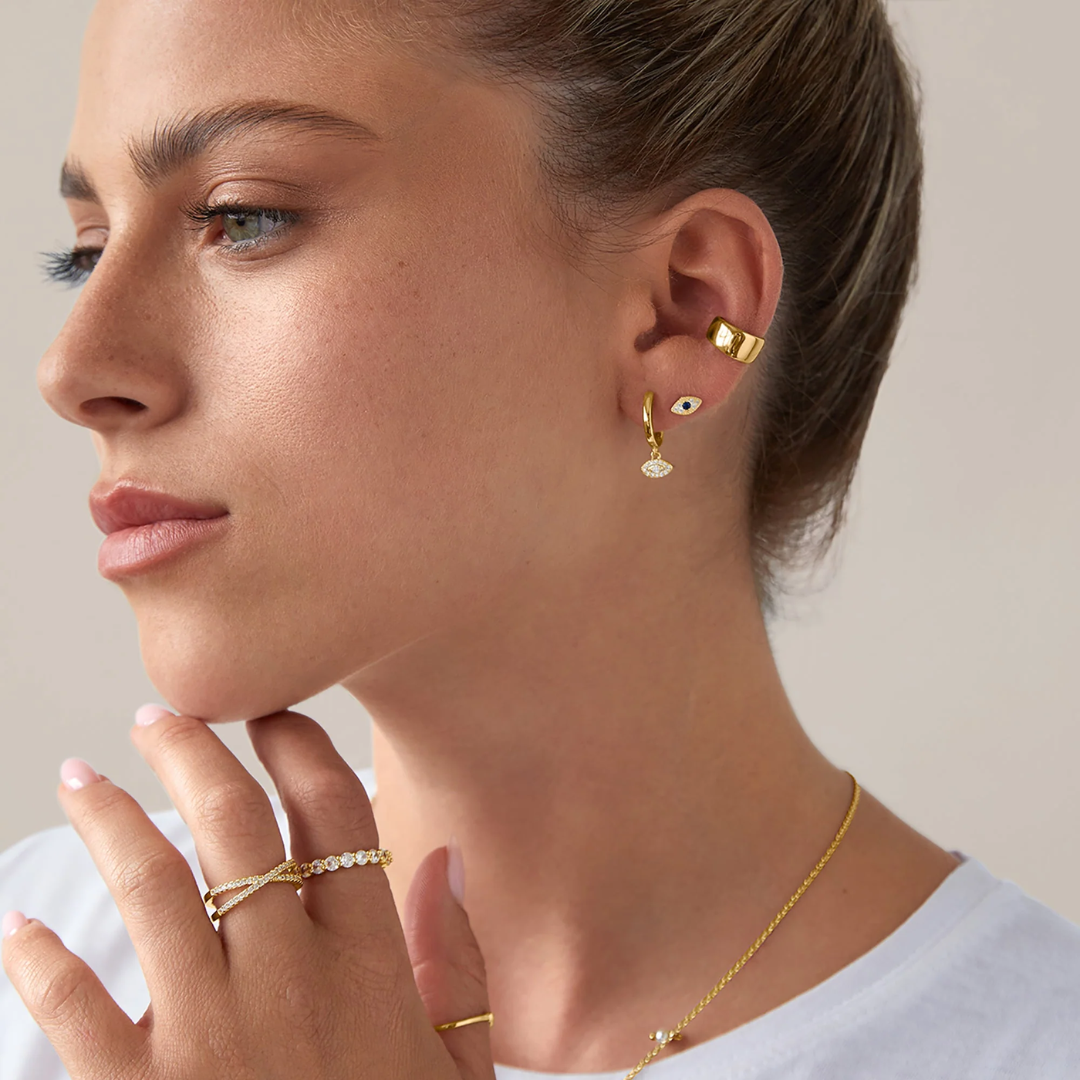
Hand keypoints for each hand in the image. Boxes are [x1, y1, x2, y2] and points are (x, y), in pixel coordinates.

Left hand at [1, 708, 494, 1079]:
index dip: (300, 747)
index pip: (334, 814)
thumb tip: (448, 862)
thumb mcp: (459, 1072)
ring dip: (108, 818)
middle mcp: (288, 978)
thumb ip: (461, 964)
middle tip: (161, 716)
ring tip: (78, 778)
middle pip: (233, 823)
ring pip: (152, 884)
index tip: (272, 712)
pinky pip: (74, 1008)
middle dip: (194, 750)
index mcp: (368, 964)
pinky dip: (38, 959)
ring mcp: (208, 1036)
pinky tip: (20, 928)